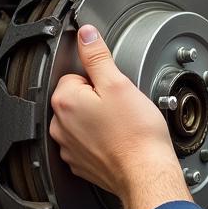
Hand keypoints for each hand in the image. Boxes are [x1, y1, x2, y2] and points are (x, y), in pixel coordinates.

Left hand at [49, 25, 190, 208]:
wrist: (146, 173)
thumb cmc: (136, 134)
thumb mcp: (118, 84)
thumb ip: (98, 56)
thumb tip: (87, 35)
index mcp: (65, 101)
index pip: (75, 74)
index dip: (98, 78)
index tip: (114, 89)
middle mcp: (60, 126)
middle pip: (77, 98)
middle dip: (97, 98)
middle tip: (121, 106)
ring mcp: (69, 148)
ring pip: (81, 121)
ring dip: (97, 119)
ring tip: (121, 124)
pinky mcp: (80, 164)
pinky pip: (86, 143)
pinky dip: (99, 140)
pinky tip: (118, 140)